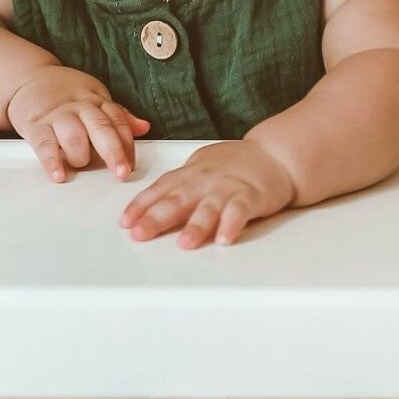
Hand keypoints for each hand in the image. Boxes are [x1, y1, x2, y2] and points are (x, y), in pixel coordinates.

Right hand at [7, 65, 149, 182]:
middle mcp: (79, 106)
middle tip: (121, 172)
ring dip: (81, 156)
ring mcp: (57, 115)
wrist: (27, 77)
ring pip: (74, 136)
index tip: (132, 166)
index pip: (118, 121)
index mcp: (96, 100)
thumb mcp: (94, 97)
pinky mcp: (34, 124)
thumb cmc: (65, 93)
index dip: (127, 144)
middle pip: (101, 127)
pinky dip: (52, 161)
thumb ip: (117, 115)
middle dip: (113, 152)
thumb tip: (144, 127)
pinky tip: (59, 175)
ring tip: (81, 166)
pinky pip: (44, 144)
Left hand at [119, 139, 295, 248]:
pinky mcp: (252, 196)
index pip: (160, 188)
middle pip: (178, 199)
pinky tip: (224, 238)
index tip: (125, 222)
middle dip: (157, 217)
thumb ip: (176, 187)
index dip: (141, 205)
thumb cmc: (233, 165)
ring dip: (196, 226)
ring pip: (209, 207)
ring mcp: (228, 187)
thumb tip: (145, 207)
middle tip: (140, 234)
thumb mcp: (198, 169)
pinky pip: (240, 210)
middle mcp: (205, 180)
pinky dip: (232, 224)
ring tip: (184, 243)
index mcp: (190, 174)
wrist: (273, 154)